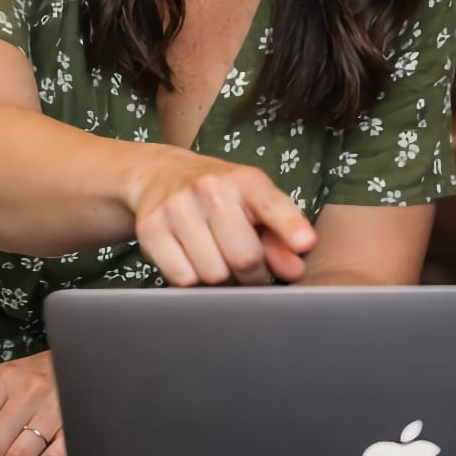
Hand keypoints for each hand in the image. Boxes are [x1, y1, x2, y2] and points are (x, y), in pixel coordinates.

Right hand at [124, 148, 316, 285]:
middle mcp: (209, 188)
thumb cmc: (220, 195)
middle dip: (252, 274)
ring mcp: (176, 207)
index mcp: (244, 180)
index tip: (305, 244)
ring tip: (219, 260)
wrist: (160, 174)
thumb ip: (280, 235)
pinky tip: (193, 261)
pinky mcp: (150, 229)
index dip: (290, 227)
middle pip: (244, 258)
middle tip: (248, 269)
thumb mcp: (255, 202)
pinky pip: (182, 278)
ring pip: (213, 274)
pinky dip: (192, 280)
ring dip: (221, 279)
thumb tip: (294, 270)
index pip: (271, 205)